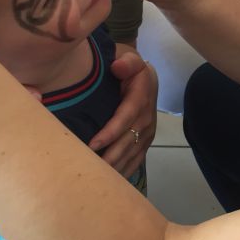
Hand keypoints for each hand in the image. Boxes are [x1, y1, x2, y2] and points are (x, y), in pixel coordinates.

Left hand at [88, 47, 157, 177]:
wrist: (146, 78)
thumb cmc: (129, 68)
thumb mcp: (129, 58)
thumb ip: (126, 62)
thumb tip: (118, 67)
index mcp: (141, 97)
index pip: (126, 117)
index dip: (111, 132)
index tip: (93, 144)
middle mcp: (147, 118)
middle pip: (129, 141)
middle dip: (111, 157)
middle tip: (91, 170)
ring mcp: (148, 132)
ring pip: (133, 154)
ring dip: (117, 167)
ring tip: (98, 180)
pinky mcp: (145, 141)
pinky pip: (137, 159)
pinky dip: (125, 170)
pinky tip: (112, 181)